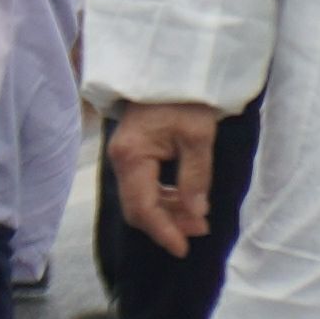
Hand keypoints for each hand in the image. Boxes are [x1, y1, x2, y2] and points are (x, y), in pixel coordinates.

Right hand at [106, 98, 223, 255]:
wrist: (170, 69)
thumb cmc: (184, 99)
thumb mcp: (198, 137)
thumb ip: (195, 178)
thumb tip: (195, 213)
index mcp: (132, 156)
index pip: (142, 207)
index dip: (163, 231)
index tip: (183, 249)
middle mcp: (121, 160)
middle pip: (137, 207)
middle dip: (166, 225)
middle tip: (198, 232)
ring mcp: (124, 157)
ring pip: (140, 198)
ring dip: (167, 212)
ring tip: (198, 219)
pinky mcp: (133, 153)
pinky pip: (143, 186)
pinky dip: (163, 198)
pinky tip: (185, 200)